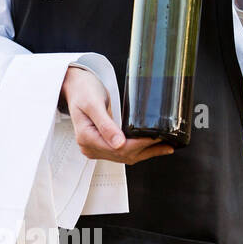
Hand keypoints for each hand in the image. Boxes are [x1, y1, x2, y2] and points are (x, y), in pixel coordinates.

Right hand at [60, 66, 174, 164]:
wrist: (75, 87)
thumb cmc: (82, 91)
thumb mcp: (93, 104)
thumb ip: (106, 124)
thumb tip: (119, 144)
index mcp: (86, 138)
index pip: (118, 148)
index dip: (140, 145)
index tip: (156, 138)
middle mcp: (89, 147)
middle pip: (123, 155)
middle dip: (146, 150)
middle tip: (167, 142)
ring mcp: (95, 148)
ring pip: (125, 156)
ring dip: (145, 153)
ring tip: (165, 147)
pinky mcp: (101, 145)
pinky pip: (121, 152)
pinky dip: (137, 150)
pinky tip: (151, 147)